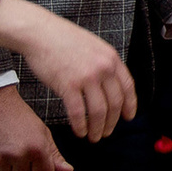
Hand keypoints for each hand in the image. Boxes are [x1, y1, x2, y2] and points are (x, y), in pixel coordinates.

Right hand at [0, 0, 136, 141]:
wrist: (41, 33)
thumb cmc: (64, 40)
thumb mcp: (95, 47)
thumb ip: (104, 64)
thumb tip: (110, 85)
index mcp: (112, 58)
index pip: (128, 87)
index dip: (130, 105)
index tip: (128, 117)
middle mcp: (103, 68)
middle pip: (115, 103)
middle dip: (113, 122)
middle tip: (107, 133)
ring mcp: (87, 77)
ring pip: (99, 111)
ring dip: (98, 128)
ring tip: (94, 137)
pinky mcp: (68, 85)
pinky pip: (79, 112)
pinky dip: (81, 125)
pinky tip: (79, 132)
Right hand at [0, 84, 72, 170]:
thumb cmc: (18, 115)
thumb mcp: (41, 131)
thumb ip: (54, 154)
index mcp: (37, 148)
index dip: (41, 170)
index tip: (36, 162)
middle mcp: (17, 155)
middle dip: (22, 167)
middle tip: (17, 147)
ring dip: (5, 166)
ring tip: (4, 145)